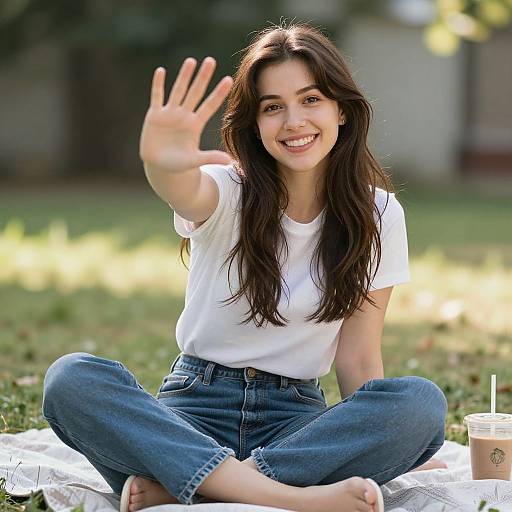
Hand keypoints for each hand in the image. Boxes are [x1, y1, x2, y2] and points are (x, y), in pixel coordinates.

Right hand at [139, 57, 232, 173]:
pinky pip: (157, 97)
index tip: (229, 80)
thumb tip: (229, 162)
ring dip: (184, 76)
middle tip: (211, 60)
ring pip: (178, 91)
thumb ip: (210, 158)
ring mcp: (169, 114)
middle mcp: (184, 116)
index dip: (218, 93)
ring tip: (191, 61)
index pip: (209, 105)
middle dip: (203, 77)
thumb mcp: (194, 161)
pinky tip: (161, 71)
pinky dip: (158, 85)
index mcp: (195, 125)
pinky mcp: (155, 116)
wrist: (159, 166)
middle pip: (195, 93)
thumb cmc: (178, 164)